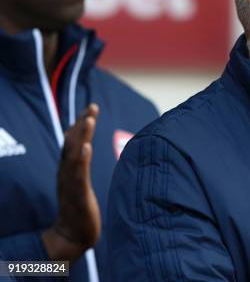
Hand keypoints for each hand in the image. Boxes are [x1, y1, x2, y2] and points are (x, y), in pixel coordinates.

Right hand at [42, 104, 100, 260]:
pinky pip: (78, 175)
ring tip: (88, 120)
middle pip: (73, 143)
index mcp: (68, 167)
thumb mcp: (78, 179)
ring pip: (74, 155)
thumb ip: (78, 161)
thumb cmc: (77, 205)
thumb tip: (80, 142)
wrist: (73, 233)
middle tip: (92, 107)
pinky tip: (86, 148)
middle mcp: (67, 171)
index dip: (81, 124)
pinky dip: (81, 160)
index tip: (91, 107)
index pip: (74, 141)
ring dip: (81, 136)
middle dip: (82, 124)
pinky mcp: (77, 194)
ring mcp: (71, 181)